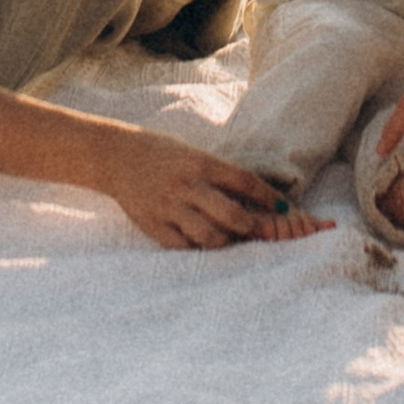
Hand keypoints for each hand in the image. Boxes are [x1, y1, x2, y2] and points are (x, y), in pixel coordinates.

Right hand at [95, 125, 317, 250]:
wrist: (118, 156)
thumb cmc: (164, 154)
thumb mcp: (195, 156)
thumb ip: (220, 175)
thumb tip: (256, 197)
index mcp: (201, 163)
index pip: (244, 181)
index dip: (268, 197)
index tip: (285, 208)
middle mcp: (188, 185)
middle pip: (231, 215)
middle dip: (251, 228)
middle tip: (260, 233)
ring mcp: (170, 207)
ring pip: (210, 237)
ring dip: (226, 243)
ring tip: (230, 242)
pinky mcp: (154, 226)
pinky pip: (184, 247)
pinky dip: (197, 249)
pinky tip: (202, 245)